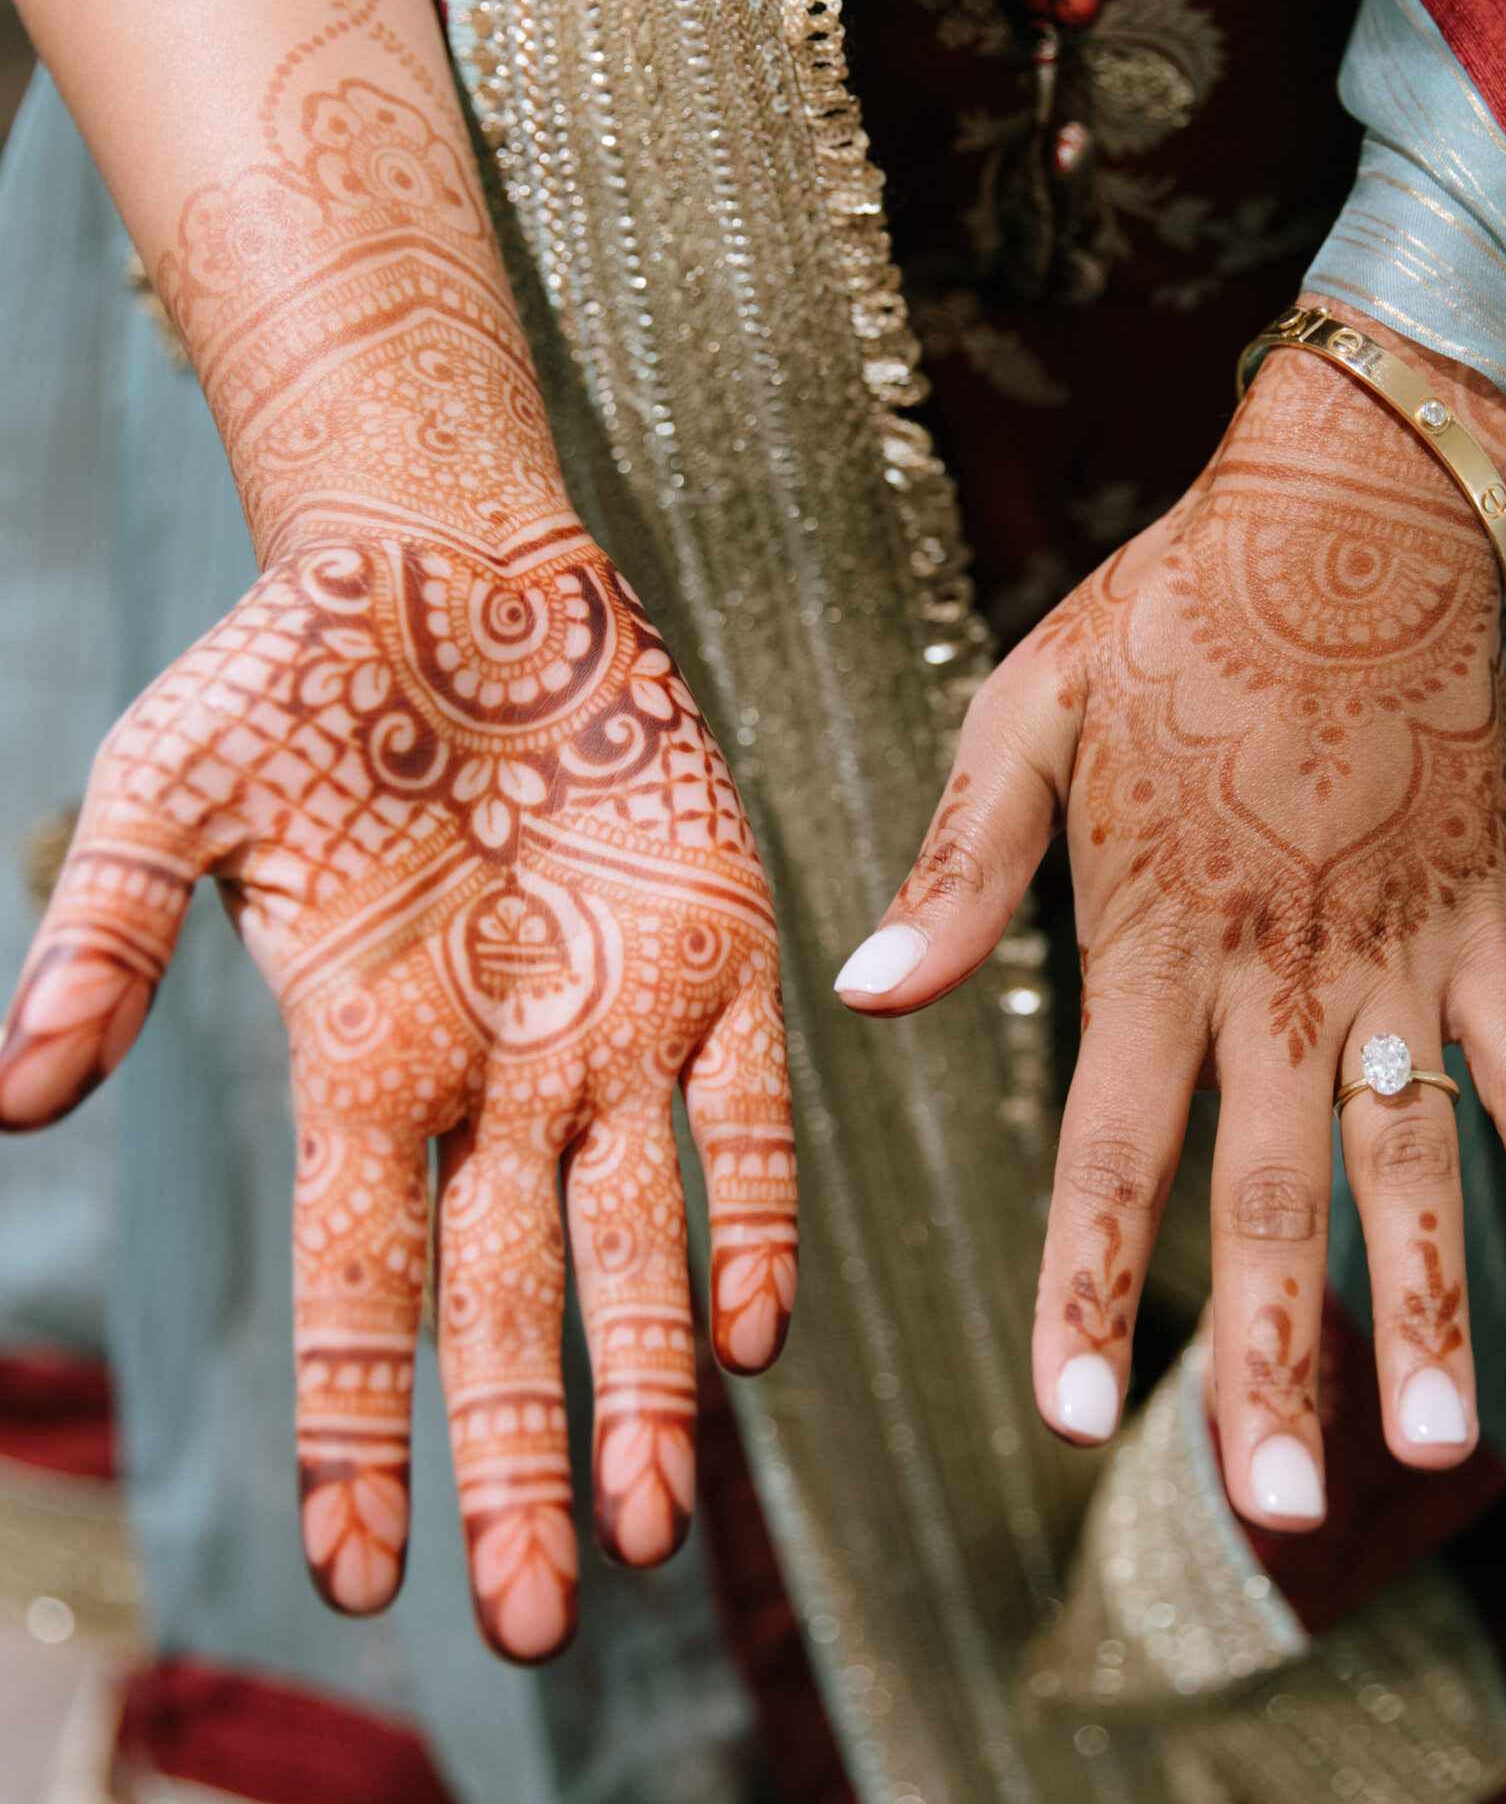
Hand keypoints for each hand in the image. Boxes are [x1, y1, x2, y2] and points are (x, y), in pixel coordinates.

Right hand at [0, 523, 794, 1658]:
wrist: (452, 568)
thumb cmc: (296, 671)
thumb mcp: (175, 793)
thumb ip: (106, 936)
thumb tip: (13, 1097)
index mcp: (360, 1054)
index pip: (360, 1278)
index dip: (356, 1425)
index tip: (357, 1570)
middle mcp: (492, 1071)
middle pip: (501, 1302)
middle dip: (517, 1459)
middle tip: (537, 1619)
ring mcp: (613, 1020)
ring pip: (632, 1243)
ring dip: (643, 1385)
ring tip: (653, 1533)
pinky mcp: (716, 948)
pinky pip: (745, 1114)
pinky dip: (750, 1219)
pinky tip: (751, 1336)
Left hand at [836, 328, 1505, 1530]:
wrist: (1340, 520)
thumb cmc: (1165, 618)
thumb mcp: (1029, 716)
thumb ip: (960, 865)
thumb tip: (867, 993)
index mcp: (1148, 938)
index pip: (1109, 1151)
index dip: (1087, 1290)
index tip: (1071, 1424)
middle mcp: (1273, 971)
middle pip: (1272, 1196)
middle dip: (1272, 1360)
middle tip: (1272, 1511)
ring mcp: (1392, 949)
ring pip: (1412, 1156)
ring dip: (1429, 1302)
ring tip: (1440, 1442)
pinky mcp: (1480, 910)